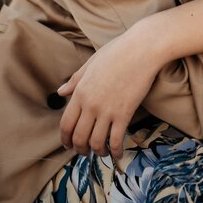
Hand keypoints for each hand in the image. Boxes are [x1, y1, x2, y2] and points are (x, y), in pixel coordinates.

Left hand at [58, 30, 157, 158]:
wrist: (141, 49)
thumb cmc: (118, 52)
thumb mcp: (91, 63)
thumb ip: (75, 80)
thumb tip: (60, 92)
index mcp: (80, 91)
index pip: (66, 123)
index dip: (65, 139)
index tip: (69, 144)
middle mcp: (90, 104)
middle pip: (79, 137)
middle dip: (80, 149)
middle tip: (84, 152)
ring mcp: (107, 110)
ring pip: (96, 142)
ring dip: (98, 152)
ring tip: (102, 152)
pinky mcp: (124, 114)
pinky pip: (116, 140)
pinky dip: (115, 151)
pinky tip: (117, 153)